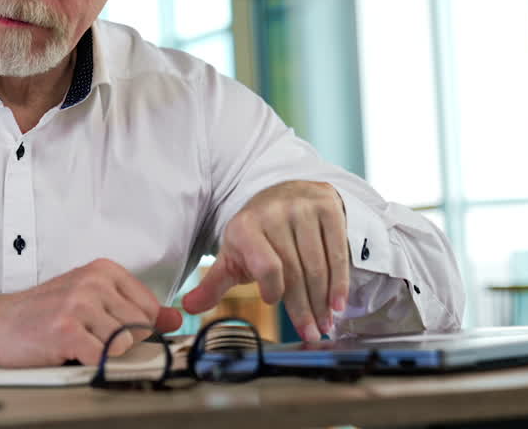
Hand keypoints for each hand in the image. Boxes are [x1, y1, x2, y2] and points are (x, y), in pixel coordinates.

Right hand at [0, 258, 183, 366]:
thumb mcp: (94, 300)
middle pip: (139, 327)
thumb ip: (137, 309)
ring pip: (122, 343)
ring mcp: (80, 304)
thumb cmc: (45, 312)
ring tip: (78, 341)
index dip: (136, 328)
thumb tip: (176, 318)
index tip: (112, 328)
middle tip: (89, 336)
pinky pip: (101, 356)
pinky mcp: (67, 329)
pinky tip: (68, 350)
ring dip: (102, 352)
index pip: (150, 307)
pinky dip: (88, 361)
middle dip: (119, 341)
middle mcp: (94, 282)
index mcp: (104, 270)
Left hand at [182, 181, 349, 341]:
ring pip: (318, 266)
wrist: (285, 192)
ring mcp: (304, 209)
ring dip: (323, 301)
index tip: (273, 303)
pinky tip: (338, 303)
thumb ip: (213, 284)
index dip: (273, 290)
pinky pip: (338, 252)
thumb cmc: (257, 233)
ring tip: (326, 324)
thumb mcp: (232, 255)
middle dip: (304, 309)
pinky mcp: (328, 208)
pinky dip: (339, 282)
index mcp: (245, 226)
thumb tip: (187, 308)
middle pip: (295, 271)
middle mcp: (275, 213)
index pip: (266, 267)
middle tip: (312, 334)